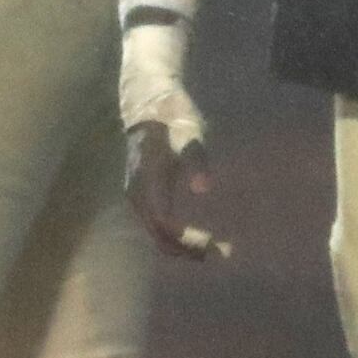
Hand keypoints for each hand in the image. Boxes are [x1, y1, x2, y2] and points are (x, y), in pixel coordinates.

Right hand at [127, 120, 232, 262]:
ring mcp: (137, 196)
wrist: (149, 105)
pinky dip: (175, 235)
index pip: (164, 223)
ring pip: (156, 233)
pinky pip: (156, 224)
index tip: (213, 243)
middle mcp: (138, 194)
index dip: (187, 239)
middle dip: (187, 249)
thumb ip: (196, 161)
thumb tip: (203, 189)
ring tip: (212, 249)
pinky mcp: (141, 194)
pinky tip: (194, 234)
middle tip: (221, 253)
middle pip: (159, 235)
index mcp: (148, 181)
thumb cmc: (172, 118)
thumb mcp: (190, 134)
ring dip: (182, 245)